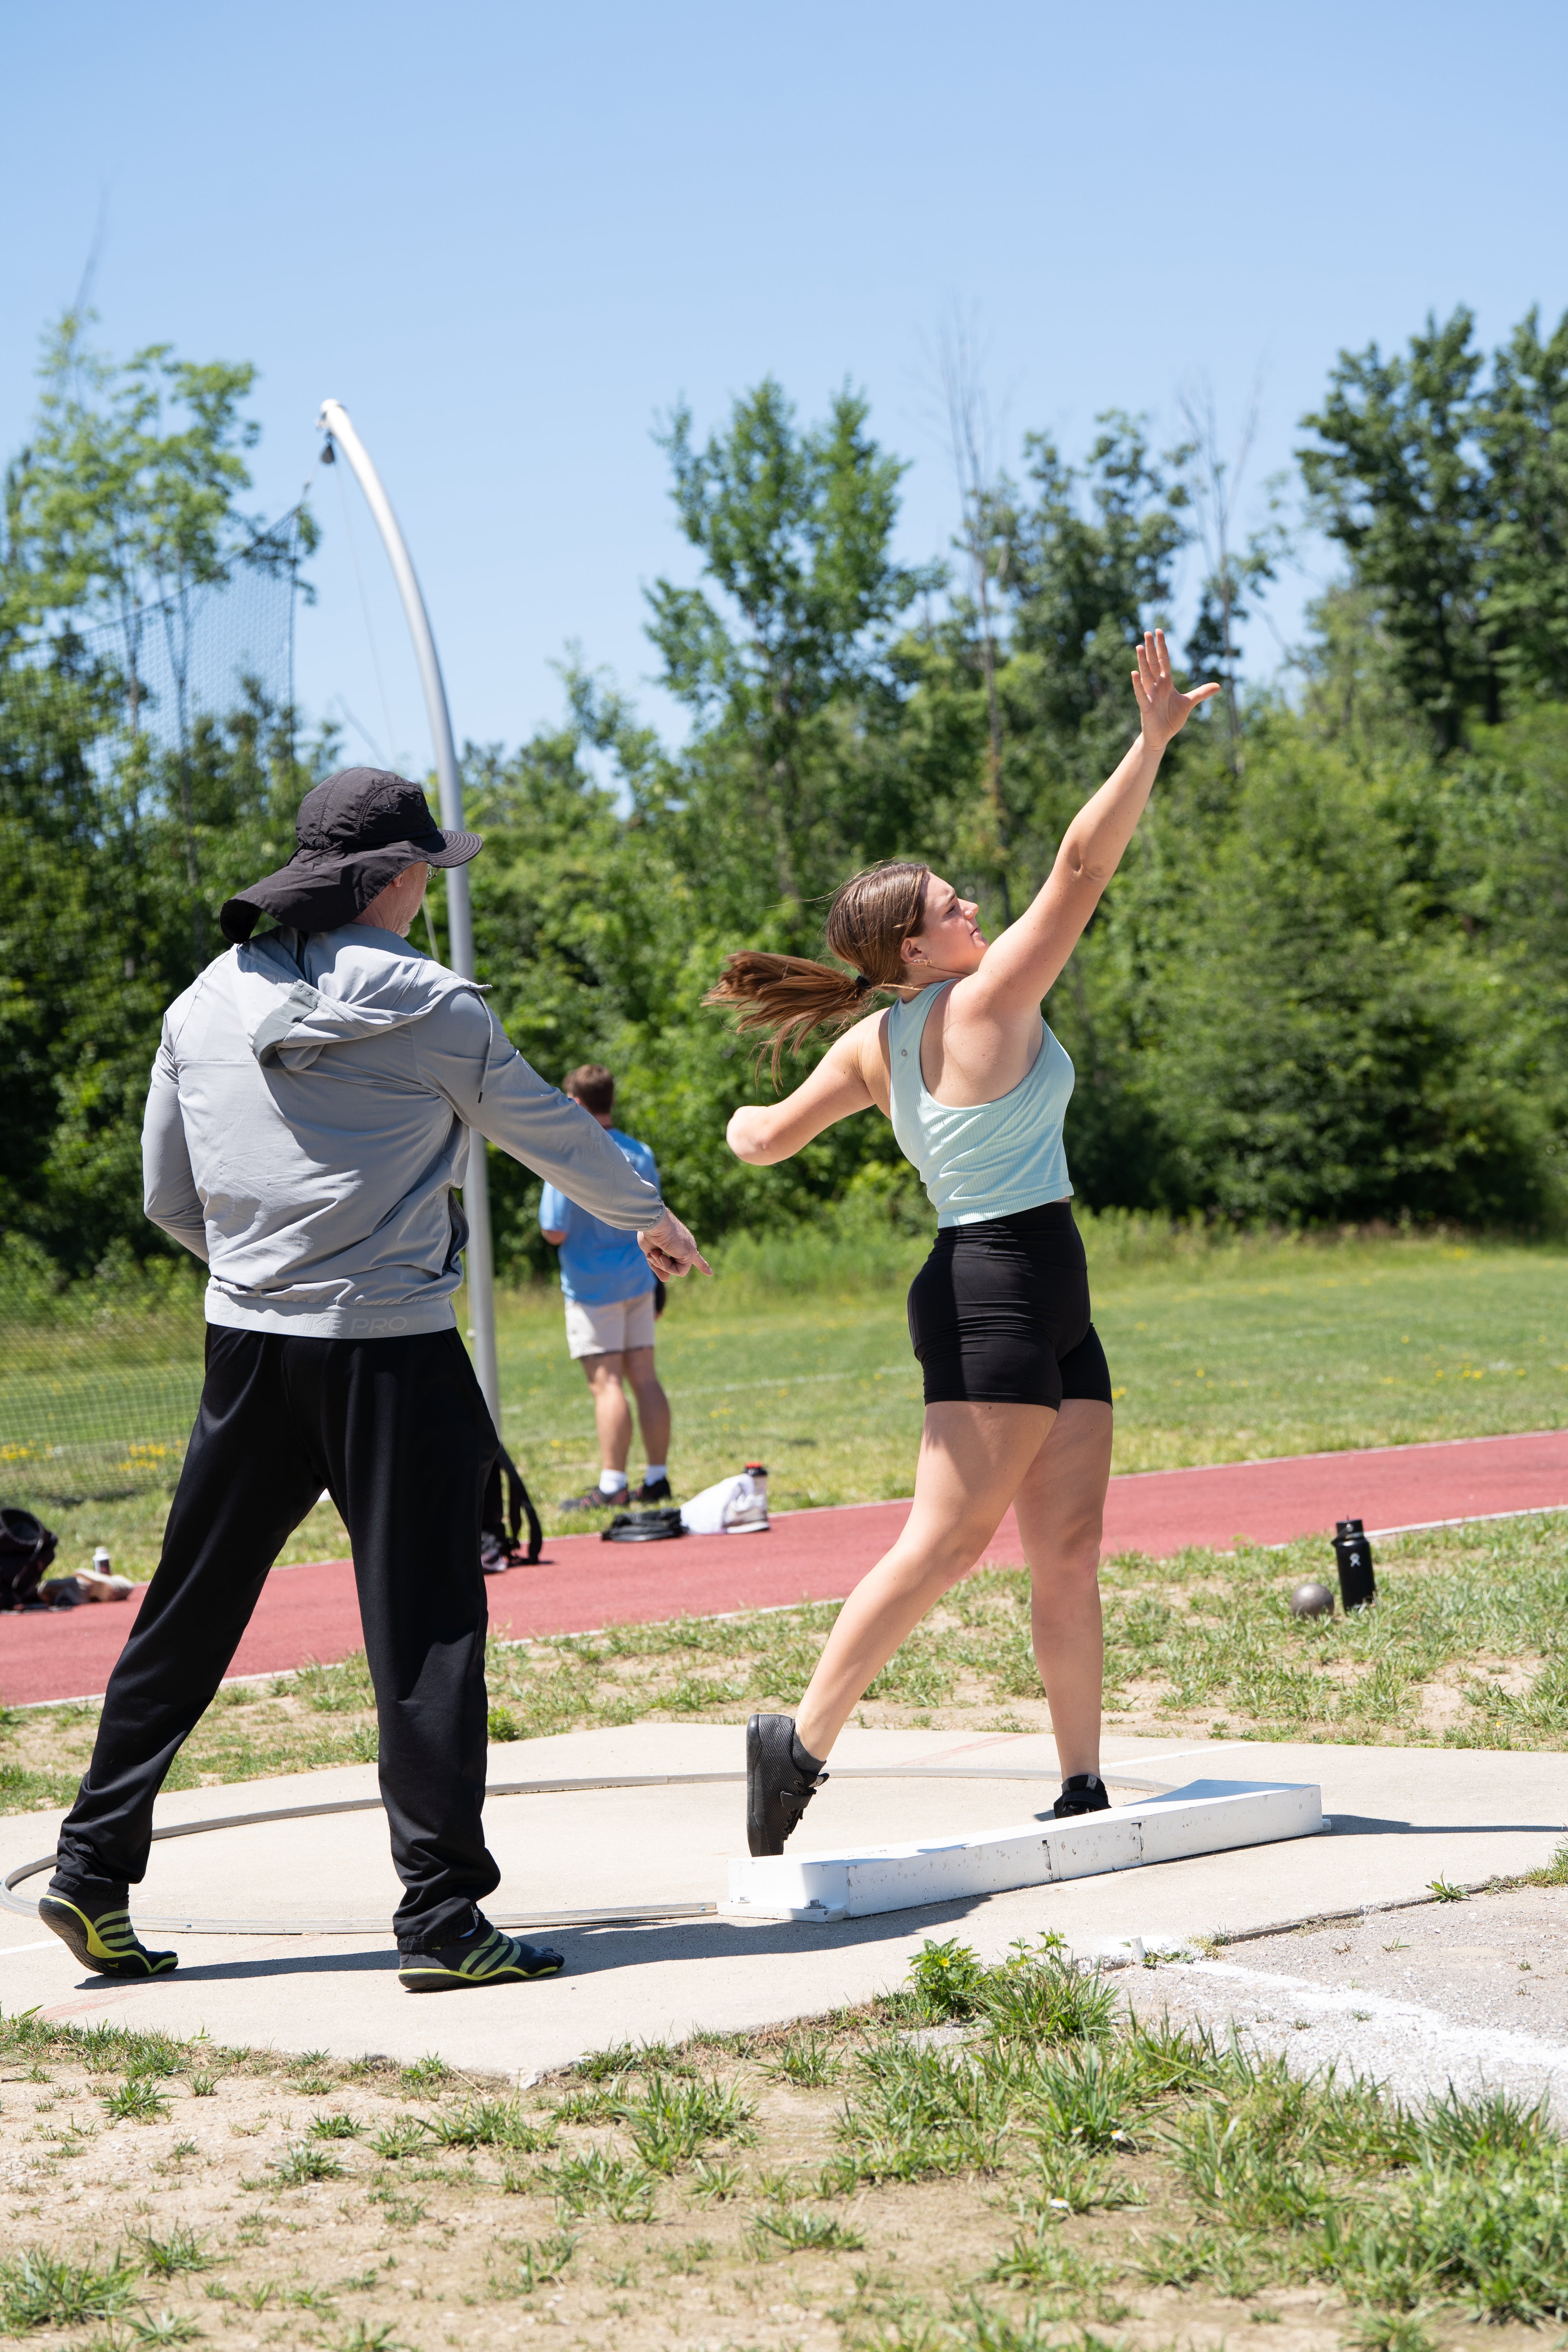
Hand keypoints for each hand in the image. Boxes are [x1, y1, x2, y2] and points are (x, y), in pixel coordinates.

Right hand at [638, 1207, 711, 1279]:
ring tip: (656, 1252)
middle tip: (652, 1253)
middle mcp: (687, 1245)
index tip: (710, 1273)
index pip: (692, 1256)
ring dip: (662, 1265)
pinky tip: (661, 1254)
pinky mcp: (691, 1253)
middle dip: (660, 1264)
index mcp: (680, 1243)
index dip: (701, 1264)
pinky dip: (667, 1266)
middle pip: (678, 1266)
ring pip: (678, 1271)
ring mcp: (690, 1249)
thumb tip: (666, 1279)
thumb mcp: (651, 1252)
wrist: (653, 1222)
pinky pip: (679, 1271)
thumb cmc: (650, 1233)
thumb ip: (658, 1265)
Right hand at [1131, 628, 1219, 744]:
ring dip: (1142, 661)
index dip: (1162, 646)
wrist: (1161, 737)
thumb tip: (1218, 686)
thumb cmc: (1171, 719)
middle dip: (1151, 648)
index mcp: (1166, 683)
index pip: (1163, 660)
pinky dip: (1137, 685)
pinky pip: (1141, 694)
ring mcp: (1150, 695)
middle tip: (1147, 632)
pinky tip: (1134, 673)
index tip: (1158, 631)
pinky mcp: (1146, 707)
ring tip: (1140, 647)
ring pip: (1146, 675)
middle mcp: (1156, 686)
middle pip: (1153, 663)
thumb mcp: (1188, 703)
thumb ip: (1201, 693)